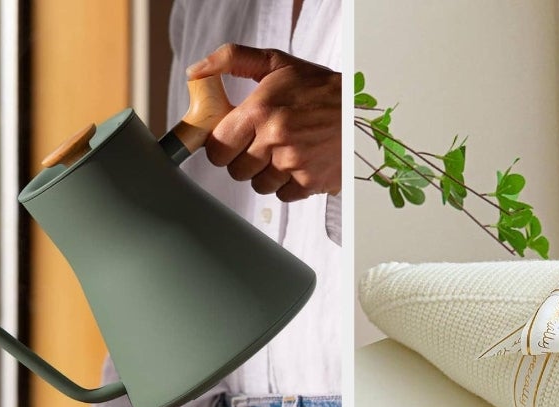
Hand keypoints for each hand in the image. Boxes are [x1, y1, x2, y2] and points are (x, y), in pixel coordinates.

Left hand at [187, 43, 340, 201]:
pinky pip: (282, 195)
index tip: (230, 138)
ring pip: (258, 185)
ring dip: (265, 173)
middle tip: (259, 143)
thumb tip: (196, 71)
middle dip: (242, 158)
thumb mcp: (278, 63)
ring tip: (282, 151)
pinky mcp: (310, 182)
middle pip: (235, 170)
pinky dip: (287, 184)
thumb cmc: (319, 87)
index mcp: (261, 110)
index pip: (217, 146)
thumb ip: (233, 60)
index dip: (221, 144)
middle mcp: (275, 139)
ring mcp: (293, 164)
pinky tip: (298, 163)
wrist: (362, 109)